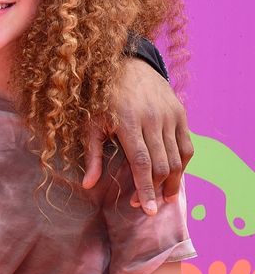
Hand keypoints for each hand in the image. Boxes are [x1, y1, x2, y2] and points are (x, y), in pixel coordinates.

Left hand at [82, 59, 192, 214]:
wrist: (127, 64)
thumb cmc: (102, 97)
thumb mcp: (91, 123)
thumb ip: (92, 155)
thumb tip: (87, 185)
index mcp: (128, 121)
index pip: (141, 162)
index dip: (145, 188)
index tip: (148, 209)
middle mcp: (152, 119)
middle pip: (162, 163)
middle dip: (157, 189)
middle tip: (149, 206)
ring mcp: (170, 115)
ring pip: (177, 157)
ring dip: (173, 181)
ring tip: (166, 197)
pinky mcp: (181, 113)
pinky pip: (187, 146)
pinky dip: (183, 164)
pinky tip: (175, 176)